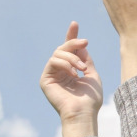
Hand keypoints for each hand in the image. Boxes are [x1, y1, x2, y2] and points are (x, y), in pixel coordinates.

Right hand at [40, 22, 102, 136]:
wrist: (83, 113)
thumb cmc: (90, 99)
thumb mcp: (92, 74)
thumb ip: (85, 59)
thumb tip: (80, 44)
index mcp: (70, 71)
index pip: (69, 51)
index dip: (71, 37)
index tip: (75, 24)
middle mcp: (60, 72)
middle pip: (62, 49)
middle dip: (74, 43)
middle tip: (85, 43)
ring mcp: (51, 75)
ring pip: (58, 54)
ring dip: (72, 58)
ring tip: (82, 69)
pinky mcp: (45, 79)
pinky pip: (53, 62)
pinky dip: (65, 64)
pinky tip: (73, 74)